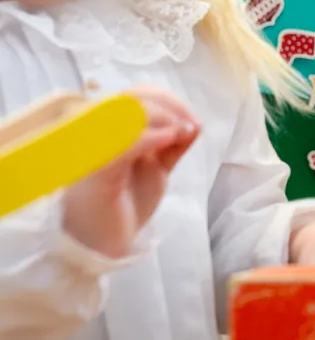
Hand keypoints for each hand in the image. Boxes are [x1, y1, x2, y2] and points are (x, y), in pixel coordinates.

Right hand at [61, 86, 199, 259]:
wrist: (104, 244)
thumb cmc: (126, 204)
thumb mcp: (157, 168)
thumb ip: (172, 145)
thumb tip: (194, 123)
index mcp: (109, 130)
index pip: (135, 96)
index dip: (169, 101)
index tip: (194, 121)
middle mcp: (96, 134)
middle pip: (131, 98)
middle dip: (170, 107)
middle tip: (192, 126)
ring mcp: (94, 150)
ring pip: (124, 113)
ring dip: (162, 117)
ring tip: (181, 134)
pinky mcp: (98, 171)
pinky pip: (121, 143)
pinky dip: (150, 136)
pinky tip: (170, 140)